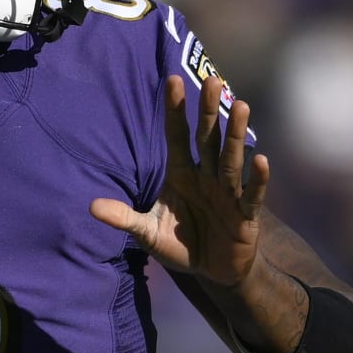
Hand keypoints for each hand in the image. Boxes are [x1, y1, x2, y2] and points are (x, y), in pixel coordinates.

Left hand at [89, 74, 268, 286]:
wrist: (213, 272)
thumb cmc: (181, 244)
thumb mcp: (147, 233)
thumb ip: (124, 218)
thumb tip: (91, 207)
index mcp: (182, 174)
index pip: (177, 136)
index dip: (175, 111)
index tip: (172, 80)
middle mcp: (206, 177)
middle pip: (208, 139)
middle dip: (209, 112)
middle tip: (213, 80)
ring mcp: (227, 193)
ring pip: (231, 159)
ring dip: (235, 135)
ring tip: (241, 106)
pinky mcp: (245, 215)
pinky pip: (251, 195)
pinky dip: (257, 180)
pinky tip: (261, 160)